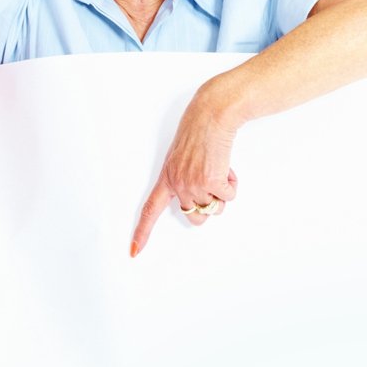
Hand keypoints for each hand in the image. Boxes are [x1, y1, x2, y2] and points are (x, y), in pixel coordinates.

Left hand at [131, 88, 241, 254]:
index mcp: (167, 178)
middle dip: (209, 206)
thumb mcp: (182, 158)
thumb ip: (185, 180)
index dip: (142, 232)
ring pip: (215, 209)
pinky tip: (227, 167)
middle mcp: (178, 184)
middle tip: (213, 183)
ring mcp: (194, 184)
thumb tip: (200, 202)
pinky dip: (232, 184)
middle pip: (196, 217)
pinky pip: (229, 197)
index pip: (150, 210)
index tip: (134, 251)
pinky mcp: (211, 181)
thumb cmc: (200, 132)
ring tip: (219, 169)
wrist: (212, 115)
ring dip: (222, 193)